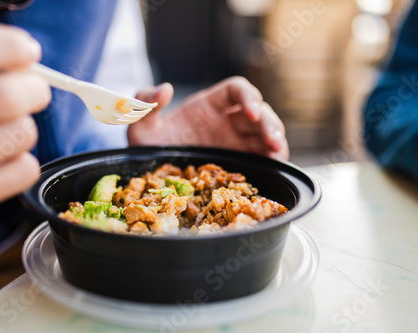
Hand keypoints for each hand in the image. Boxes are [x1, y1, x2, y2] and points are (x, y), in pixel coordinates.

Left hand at [128, 76, 288, 159]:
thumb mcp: (139, 126)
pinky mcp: (236, 163)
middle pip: (258, 113)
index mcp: (207, 106)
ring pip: (264, 135)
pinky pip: (260, 158)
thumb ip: (146, 104)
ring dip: (276, 142)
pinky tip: (275, 166)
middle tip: (274, 141)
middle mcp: (225, 122)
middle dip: (269, 123)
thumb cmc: (147, 148)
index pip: (236, 90)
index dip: (248, 97)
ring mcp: (233, 143)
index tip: (252, 112)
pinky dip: (271, 160)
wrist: (150, 177)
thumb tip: (165, 89)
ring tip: (278, 154)